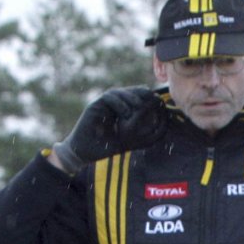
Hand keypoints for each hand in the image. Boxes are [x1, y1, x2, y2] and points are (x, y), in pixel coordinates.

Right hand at [52, 87, 172, 170]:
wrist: (85, 152)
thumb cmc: (105, 147)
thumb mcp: (128, 140)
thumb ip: (140, 131)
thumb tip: (158, 124)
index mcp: (120, 110)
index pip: (133, 97)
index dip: (144, 95)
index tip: (158, 99)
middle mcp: (111, 105)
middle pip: (126, 91)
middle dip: (140, 92)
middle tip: (152, 97)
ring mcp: (102, 105)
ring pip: (118, 92)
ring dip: (130, 97)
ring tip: (138, 107)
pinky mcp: (94, 106)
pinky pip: (107, 97)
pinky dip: (118, 103)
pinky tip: (125, 114)